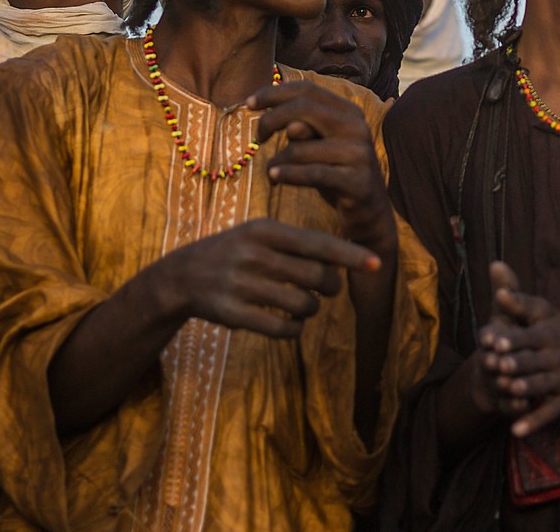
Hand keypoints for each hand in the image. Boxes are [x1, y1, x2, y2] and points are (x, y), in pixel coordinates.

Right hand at [162, 217, 379, 338]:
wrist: (183, 275)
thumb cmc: (236, 251)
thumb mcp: (260, 233)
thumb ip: (298, 243)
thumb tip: (346, 258)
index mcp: (264, 229)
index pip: (317, 243)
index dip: (350, 255)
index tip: (377, 263)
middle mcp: (253, 255)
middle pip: (315, 276)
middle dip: (331, 286)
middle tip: (329, 288)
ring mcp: (241, 285)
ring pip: (301, 304)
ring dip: (312, 309)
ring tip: (305, 304)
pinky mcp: (232, 314)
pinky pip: (281, 329)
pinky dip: (295, 329)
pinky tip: (291, 324)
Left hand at [253, 81, 397, 257]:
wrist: (369, 209)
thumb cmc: (336, 171)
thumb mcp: (318, 145)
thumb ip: (304, 128)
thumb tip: (288, 125)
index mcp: (348, 111)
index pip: (307, 90)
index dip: (274, 93)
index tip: (248, 103)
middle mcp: (356, 126)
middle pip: (303, 109)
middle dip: (271, 120)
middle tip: (258, 138)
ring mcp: (358, 153)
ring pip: (302, 147)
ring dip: (278, 159)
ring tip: (271, 170)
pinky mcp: (356, 181)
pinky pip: (313, 174)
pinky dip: (288, 174)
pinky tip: (273, 177)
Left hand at [479, 261, 559, 436]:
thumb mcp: (544, 314)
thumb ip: (518, 299)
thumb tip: (495, 267)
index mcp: (550, 335)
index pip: (529, 336)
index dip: (511, 338)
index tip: (494, 339)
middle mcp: (557, 359)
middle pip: (533, 362)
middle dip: (516, 363)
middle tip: (496, 365)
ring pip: (541, 386)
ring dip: (525, 388)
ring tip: (508, 389)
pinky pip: (548, 414)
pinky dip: (533, 423)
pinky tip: (515, 431)